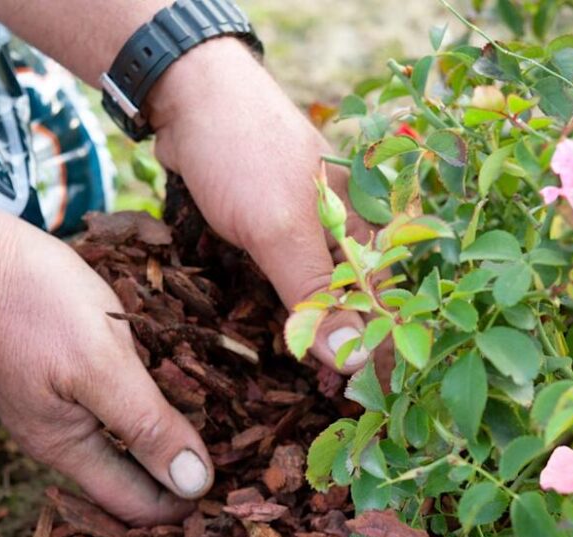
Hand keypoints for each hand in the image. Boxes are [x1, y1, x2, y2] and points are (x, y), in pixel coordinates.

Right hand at [0, 217, 212, 524]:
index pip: (135, 505)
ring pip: (121, 441)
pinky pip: (108, 406)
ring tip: (219, 422)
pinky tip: (174, 386)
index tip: (232, 489)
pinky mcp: (55, 376)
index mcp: (67, 447)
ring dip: (163, 438)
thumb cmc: (38, 304)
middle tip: (237, 457)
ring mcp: (53, 406)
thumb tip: (194, 486)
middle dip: (177, 474)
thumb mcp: (103, 365)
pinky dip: (143, 406)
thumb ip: (147, 426)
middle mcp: (58, 438)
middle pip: (129, 478)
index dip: (182, 505)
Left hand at [148, 39, 374, 371]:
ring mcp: (304, 229)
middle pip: (354, 303)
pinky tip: (273, 341)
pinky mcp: (268, 231)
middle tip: (334, 404)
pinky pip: (282, 281)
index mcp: (364, 225)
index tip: (376, 402)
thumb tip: (354, 360)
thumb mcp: (280, 230)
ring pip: (317, 295)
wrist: (185, 96)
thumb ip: (315, 294)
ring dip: (312, 335)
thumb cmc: (243, 154)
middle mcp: (342, 230)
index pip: (387, 301)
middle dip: (347, 350)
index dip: (383, 349)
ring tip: (307, 386)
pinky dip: (280, 311)